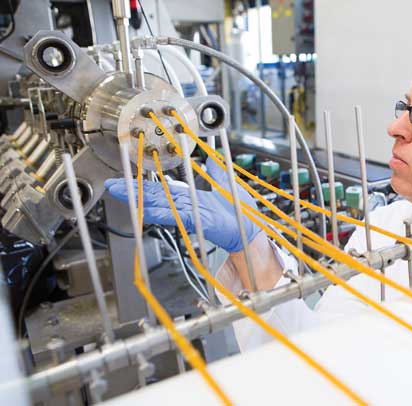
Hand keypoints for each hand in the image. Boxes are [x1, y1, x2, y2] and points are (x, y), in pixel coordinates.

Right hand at [104, 160, 260, 252]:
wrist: (250, 230)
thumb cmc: (241, 213)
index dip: (145, 185)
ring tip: (122, 195)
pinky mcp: (197, 221)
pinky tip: (144, 211)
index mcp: (192, 198)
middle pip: (155, 197)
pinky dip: (159, 213)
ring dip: (140, 201)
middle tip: (113, 186)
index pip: (163, 190)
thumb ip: (216, 171)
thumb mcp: (227, 184)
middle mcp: (187, 206)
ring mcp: (190, 214)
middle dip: (133, 191)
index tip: (128, 180)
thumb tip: (211, 157)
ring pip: (160, 205)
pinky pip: (174, 215)